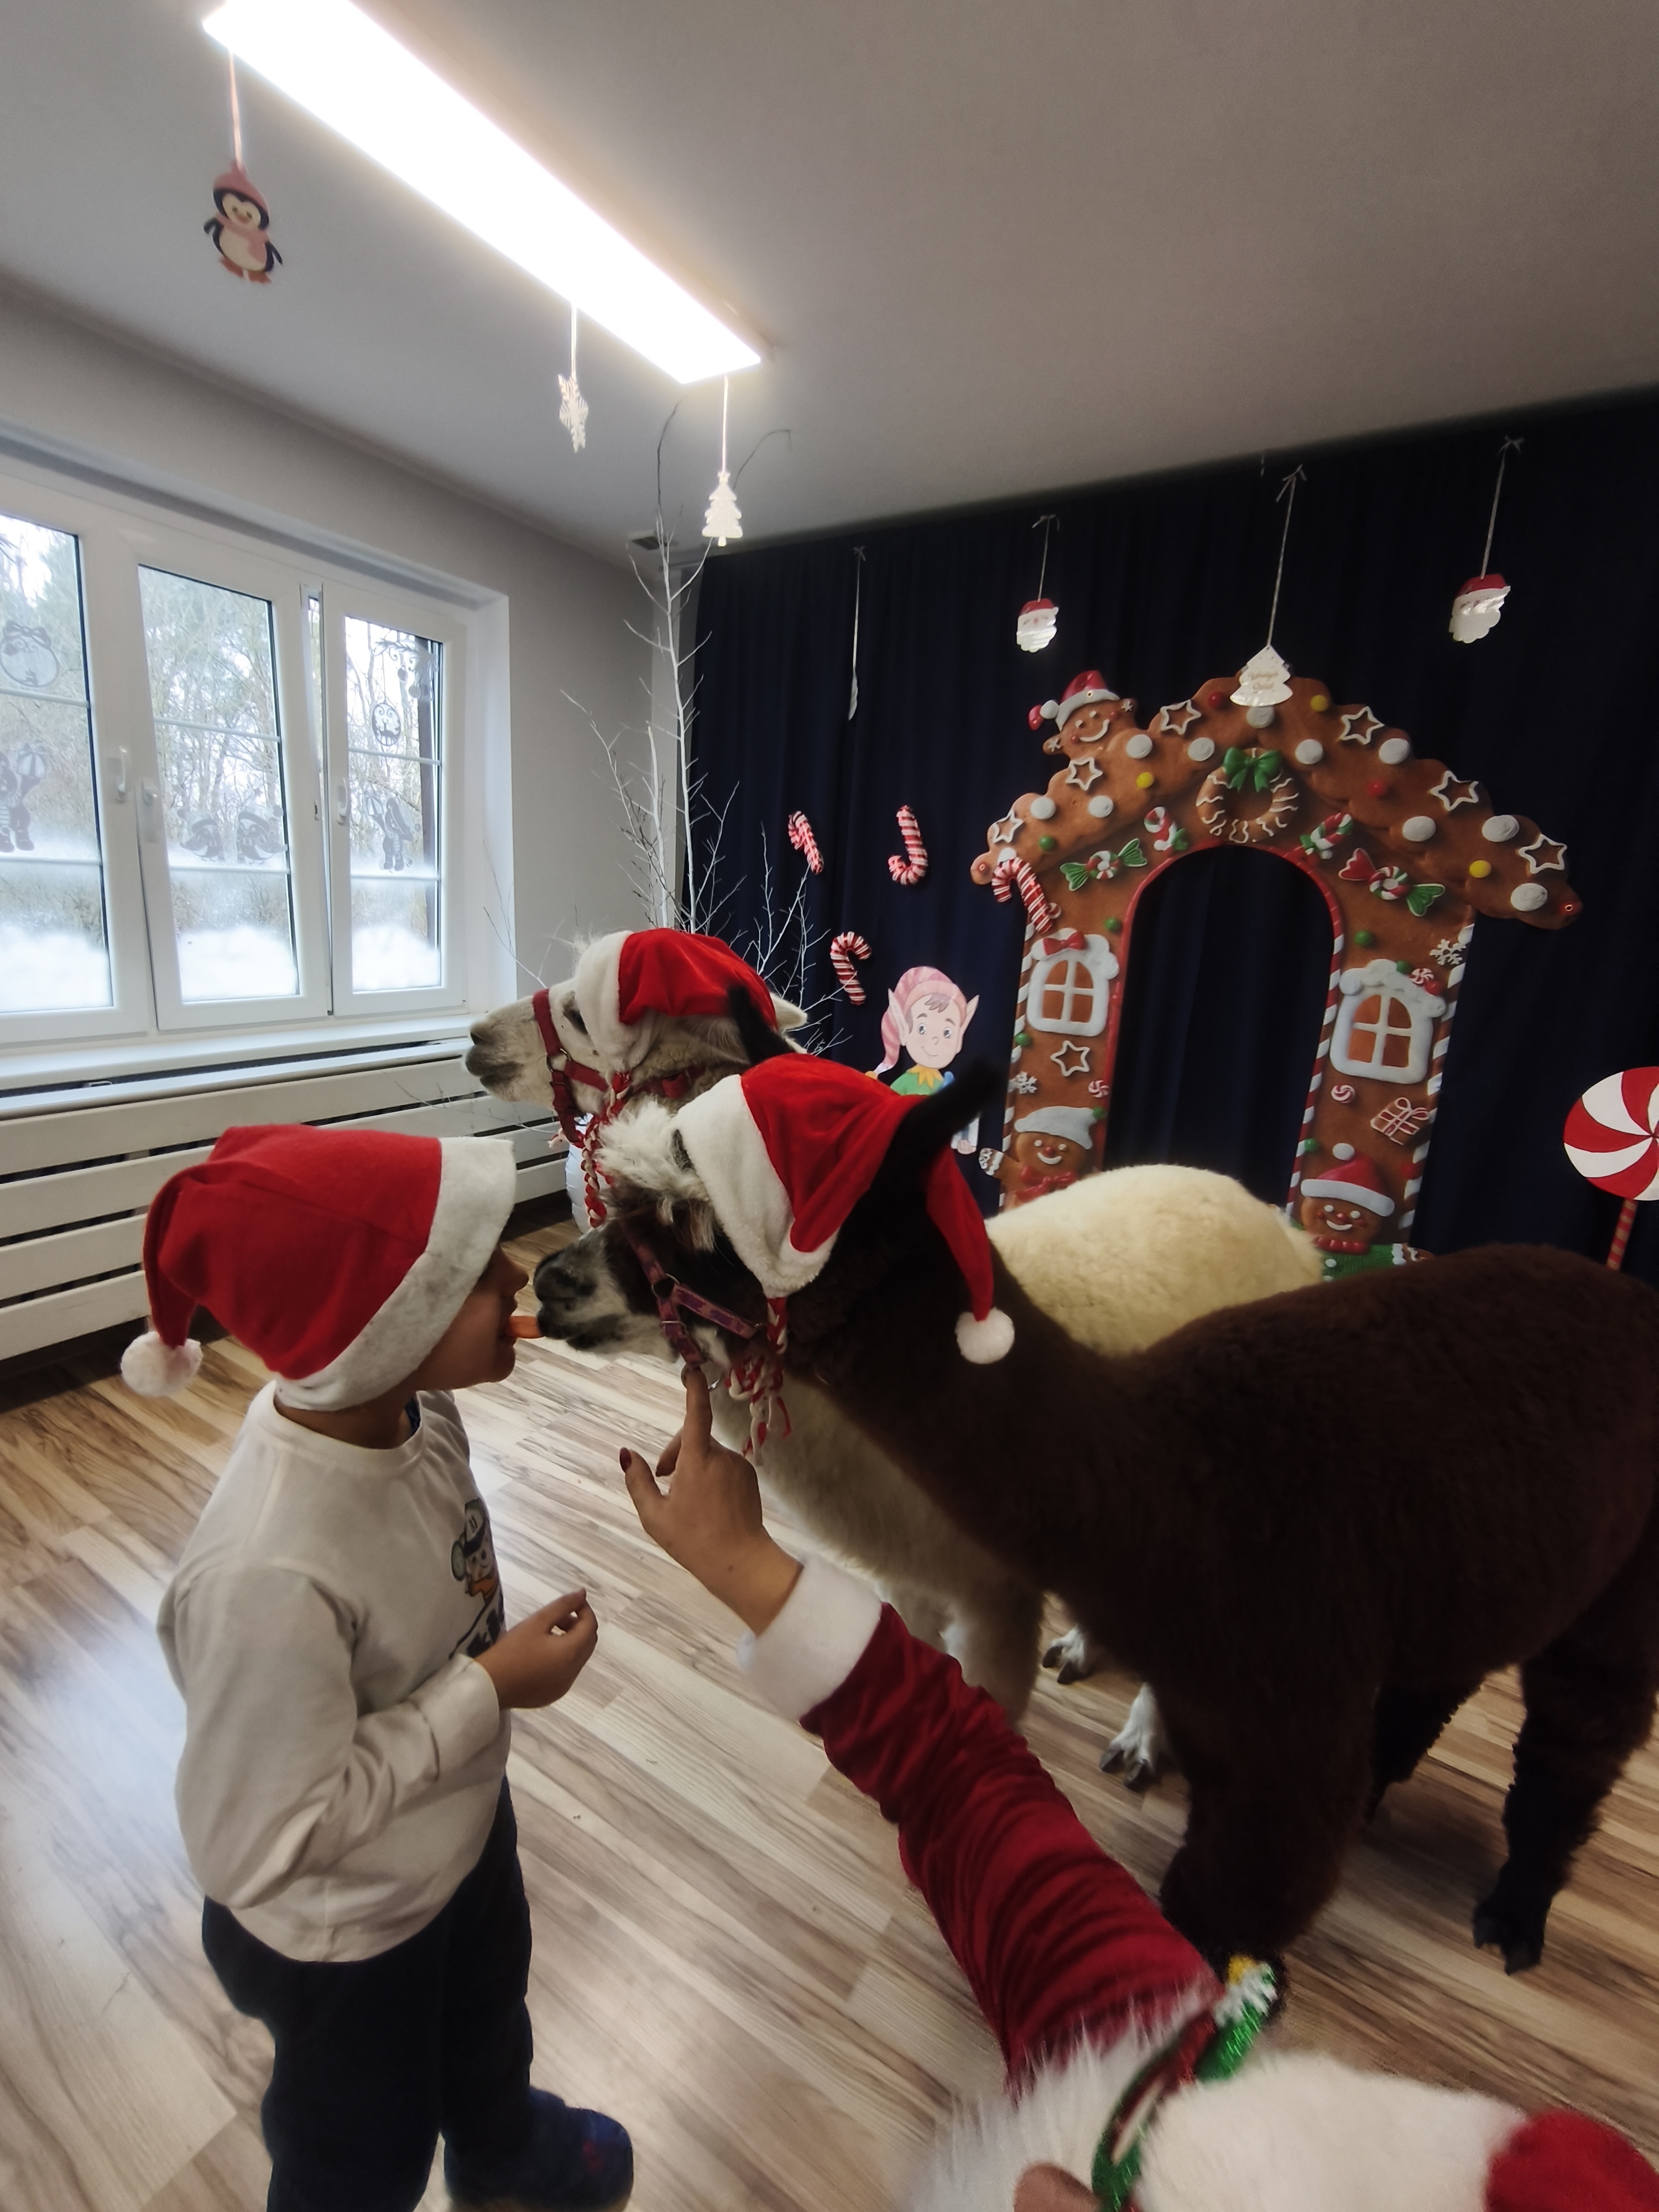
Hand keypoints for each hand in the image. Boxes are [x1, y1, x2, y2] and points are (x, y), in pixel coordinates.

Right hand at [473, 1591, 596, 1709]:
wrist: (489, 1686)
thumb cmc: (511, 1650)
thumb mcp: (536, 1622)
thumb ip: (562, 1606)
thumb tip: (582, 1594)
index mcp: (571, 1653)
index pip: (591, 1626)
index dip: (584, 1610)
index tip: (571, 1602)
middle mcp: (573, 1672)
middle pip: (588, 1643)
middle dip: (579, 1626)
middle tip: (558, 1618)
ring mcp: (564, 1686)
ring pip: (578, 1658)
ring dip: (571, 1642)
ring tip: (546, 1633)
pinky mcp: (553, 1694)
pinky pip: (567, 1672)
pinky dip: (563, 1659)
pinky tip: (540, 1654)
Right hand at [621, 1370, 801, 1633]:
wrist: (740, 1562)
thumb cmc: (693, 1541)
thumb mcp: (655, 1516)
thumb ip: (638, 1482)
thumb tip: (627, 1455)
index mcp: (698, 1460)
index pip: (696, 1413)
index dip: (693, 1388)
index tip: (691, 1367)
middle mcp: (722, 1456)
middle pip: (694, 1438)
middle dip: (676, 1452)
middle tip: (663, 1479)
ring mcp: (739, 1466)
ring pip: (709, 1454)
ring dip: (693, 1466)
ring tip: (684, 1499)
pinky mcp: (749, 1478)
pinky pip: (724, 1466)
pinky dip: (711, 1476)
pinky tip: (705, 1504)